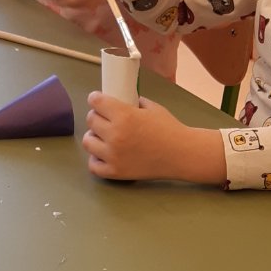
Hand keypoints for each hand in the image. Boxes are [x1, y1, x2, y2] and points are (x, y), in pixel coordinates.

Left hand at [82, 92, 221, 182]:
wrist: (182, 154)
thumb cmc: (170, 129)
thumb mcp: (153, 107)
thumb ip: (134, 102)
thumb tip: (121, 100)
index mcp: (124, 116)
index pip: (95, 102)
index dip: (96, 99)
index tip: (98, 100)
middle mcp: (115, 135)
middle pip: (90, 120)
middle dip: (97, 116)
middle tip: (105, 118)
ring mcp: (113, 155)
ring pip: (88, 142)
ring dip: (94, 136)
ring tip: (103, 137)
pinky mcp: (115, 172)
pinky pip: (93, 165)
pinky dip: (96, 159)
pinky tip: (105, 154)